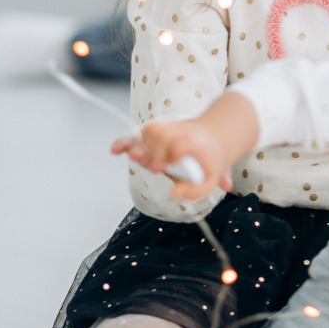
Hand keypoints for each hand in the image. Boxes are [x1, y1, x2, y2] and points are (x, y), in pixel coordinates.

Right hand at [117, 119, 233, 200]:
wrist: (213, 137)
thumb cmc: (210, 161)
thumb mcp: (211, 179)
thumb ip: (196, 189)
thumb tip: (174, 194)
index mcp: (194, 142)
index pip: (179, 144)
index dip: (167, 155)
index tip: (159, 168)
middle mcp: (177, 133)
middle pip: (159, 137)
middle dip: (152, 152)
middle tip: (152, 166)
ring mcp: (165, 134)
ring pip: (147, 135)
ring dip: (138, 146)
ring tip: (135, 157)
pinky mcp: (154, 137)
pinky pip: (138, 136)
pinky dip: (126, 142)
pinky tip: (115, 150)